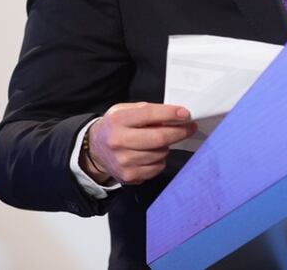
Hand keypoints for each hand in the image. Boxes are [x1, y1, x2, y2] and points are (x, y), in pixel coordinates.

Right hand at [81, 102, 196, 184]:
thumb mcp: (125, 110)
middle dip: (179, 132)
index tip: (186, 114)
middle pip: (159, 138)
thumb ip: (148, 111)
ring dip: (166, 146)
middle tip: (190, 127)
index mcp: (118, 120)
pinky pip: (157, 168)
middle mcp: (118, 141)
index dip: (170, 114)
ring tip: (159, 141)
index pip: (149, 115)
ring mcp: (123, 161)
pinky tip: (152, 154)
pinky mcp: (129, 176)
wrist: (95, 149)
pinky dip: (160, 160)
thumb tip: (175, 116)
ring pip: (161, 153)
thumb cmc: (116, 126)